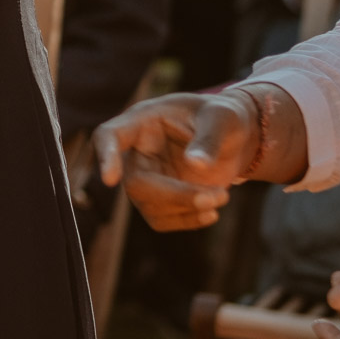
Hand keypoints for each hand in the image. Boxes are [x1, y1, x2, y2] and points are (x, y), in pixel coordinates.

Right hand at [94, 90, 259, 230]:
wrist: (234, 137)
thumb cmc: (223, 118)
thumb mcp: (222, 118)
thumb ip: (209, 138)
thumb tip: (195, 163)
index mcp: (142, 121)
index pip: (109, 135)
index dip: (105, 156)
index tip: (109, 181)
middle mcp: (137, 151)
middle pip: (135, 182)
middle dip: (175, 195)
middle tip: (219, 196)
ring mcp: (146, 177)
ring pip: (148, 205)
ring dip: (187, 208)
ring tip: (222, 196)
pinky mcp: (159, 198)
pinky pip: (160, 220)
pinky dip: (187, 221)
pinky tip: (212, 212)